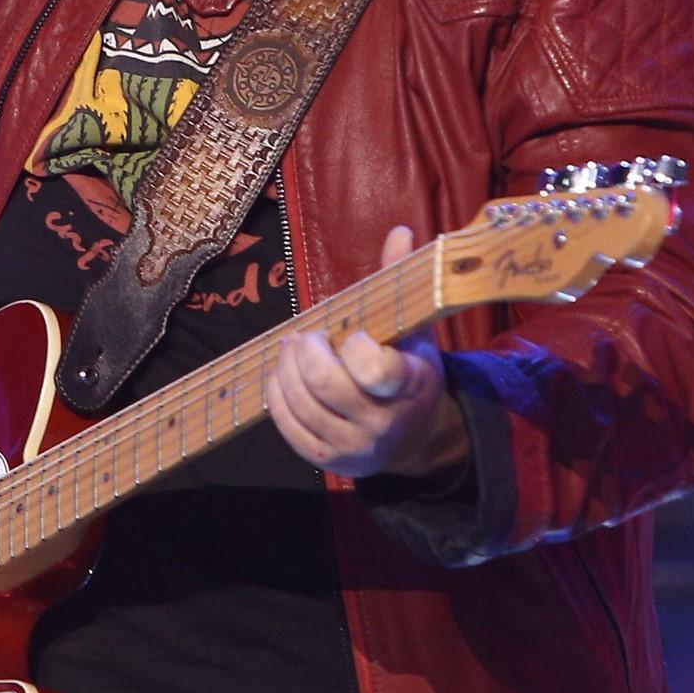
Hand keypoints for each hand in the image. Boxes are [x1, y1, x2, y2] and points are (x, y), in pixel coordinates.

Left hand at [266, 225, 467, 481]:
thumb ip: (401, 282)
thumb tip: (399, 231)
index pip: (374, 370)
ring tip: (293, 348)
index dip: (355, 347)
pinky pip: (287, 425)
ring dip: (286, 367)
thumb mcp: (414, 330)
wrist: (415, 436)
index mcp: (409, 387)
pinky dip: (278, 394)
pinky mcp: (327, 461)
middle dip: (306, 350)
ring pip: (300, 403)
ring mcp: (353, 446)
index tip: (354, 335)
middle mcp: (382, 424)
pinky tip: (284, 375)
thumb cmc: (409, 370)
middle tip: (308, 336)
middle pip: (324, 384)